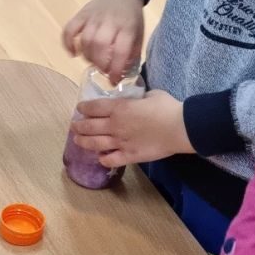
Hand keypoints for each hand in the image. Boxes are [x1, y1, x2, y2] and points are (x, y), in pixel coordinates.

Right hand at [62, 0, 144, 78]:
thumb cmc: (131, 17)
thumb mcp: (139, 33)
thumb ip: (132, 52)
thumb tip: (122, 74)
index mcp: (127, 28)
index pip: (120, 51)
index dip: (115, 69)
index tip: (113, 81)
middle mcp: (109, 22)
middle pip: (100, 46)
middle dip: (99, 63)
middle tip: (102, 70)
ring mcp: (93, 17)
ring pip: (85, 40)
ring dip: (87, 56)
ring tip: (92, 61)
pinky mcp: (81, 14)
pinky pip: (69, 29)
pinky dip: (67, 43)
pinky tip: (73, 53)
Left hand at [69, 87, 188, 168]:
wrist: (179, 128)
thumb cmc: (167, 107)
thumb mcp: (150, 94)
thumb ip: (138, 97)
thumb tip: (136, 99)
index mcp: (119, 108)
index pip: (94, 107)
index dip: (84, 108)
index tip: (79, 108)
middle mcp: (115, 125)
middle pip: (89, 126)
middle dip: (79, 126)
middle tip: (74, 126)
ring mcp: (120, 142)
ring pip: (95, 144)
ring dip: (83, 142)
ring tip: (77, 141)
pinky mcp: (129, 156)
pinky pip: (110, 160)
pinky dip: (103, 159)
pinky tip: (101, 158)